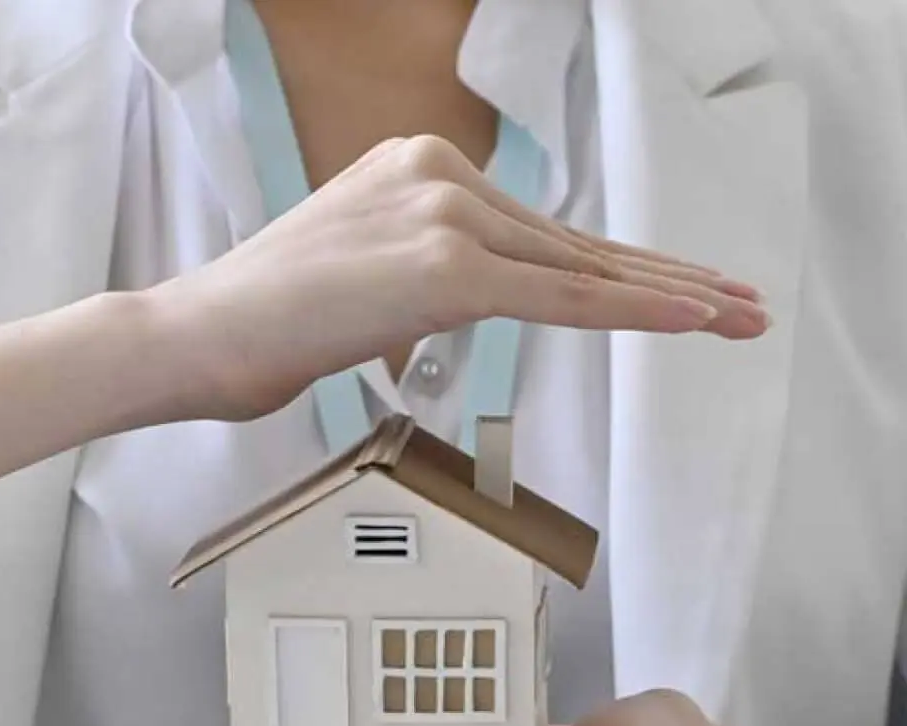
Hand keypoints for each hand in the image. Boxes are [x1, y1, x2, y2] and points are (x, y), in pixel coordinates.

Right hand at [152, 134, 769, 421]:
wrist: (200, 335)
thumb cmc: (269, 323)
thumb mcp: (369, 285)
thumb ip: (431, 279)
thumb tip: (469, 303)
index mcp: (423, 174)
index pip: (546, 233)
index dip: (622, 268)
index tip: (679, 288)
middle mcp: (442, 176)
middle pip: (578, 243)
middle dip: (669, 280)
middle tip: (740, 301)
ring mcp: (444, 214)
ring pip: (579, 267)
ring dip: (668, 296)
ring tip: (736, 315)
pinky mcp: (445, 266)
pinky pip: (557, 295)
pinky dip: (630, 310)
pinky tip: (690, 318)